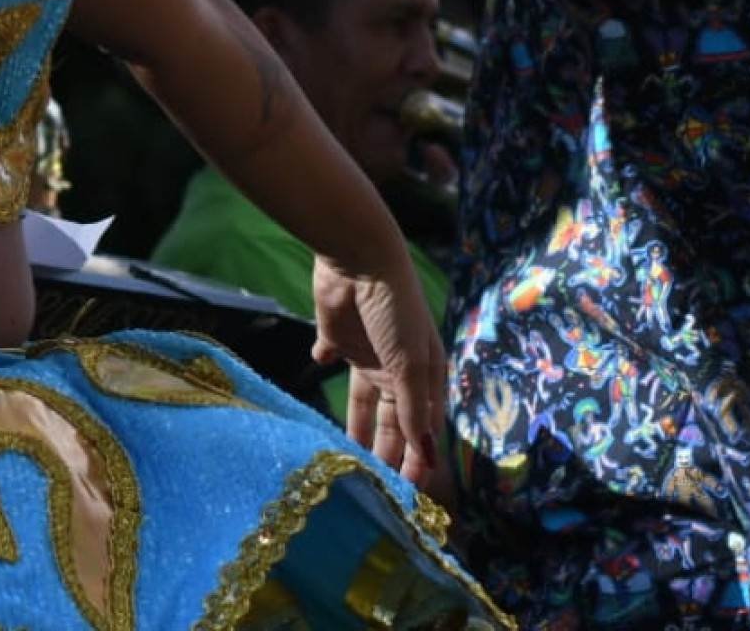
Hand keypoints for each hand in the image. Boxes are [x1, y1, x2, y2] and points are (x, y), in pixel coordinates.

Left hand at [313, 248, 447, 492]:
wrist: (358, 257)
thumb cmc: (395, 309)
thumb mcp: (409, 364)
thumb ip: (412, 410)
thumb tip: (429, 458)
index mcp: (422, 373)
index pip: (420, 425)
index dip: (414, 456)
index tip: (407, 492)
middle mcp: (395, 366)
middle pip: (390, 418)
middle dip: (385, 449)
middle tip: (373, 487)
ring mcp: (364, 350)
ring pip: (360, 400)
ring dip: (355, 426)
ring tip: (347, 459)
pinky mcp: (334, 336)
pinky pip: (329, 358)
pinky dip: (324, 366)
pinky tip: (321, 369)